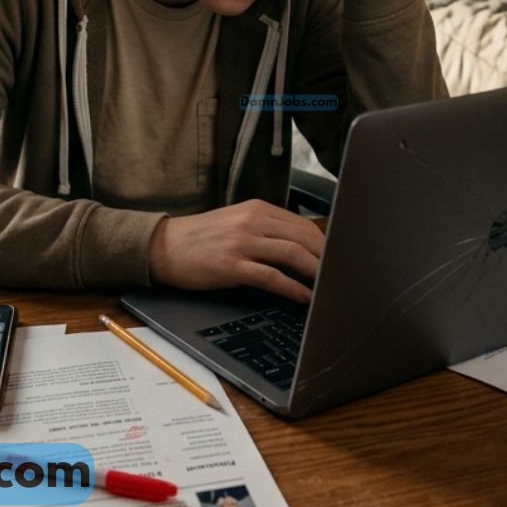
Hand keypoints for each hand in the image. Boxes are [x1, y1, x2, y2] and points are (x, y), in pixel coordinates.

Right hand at [148, 200, 324, 302]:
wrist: (164, 246)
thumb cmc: (201, 237)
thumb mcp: (236, 222)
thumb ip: (266, 229)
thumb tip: (300, 247)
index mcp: (256, 208)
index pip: (303, 224)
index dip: (325, 243)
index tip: (338, 258)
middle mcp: (252, 221)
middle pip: (304, 237)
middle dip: (327, 258)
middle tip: (341, 274)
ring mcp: (242, 243)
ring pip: (292, 255)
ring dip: (316, 272)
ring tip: (329, 287)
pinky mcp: (232, 266)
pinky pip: (272, 277)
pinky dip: (293, 288)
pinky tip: (304, 297)